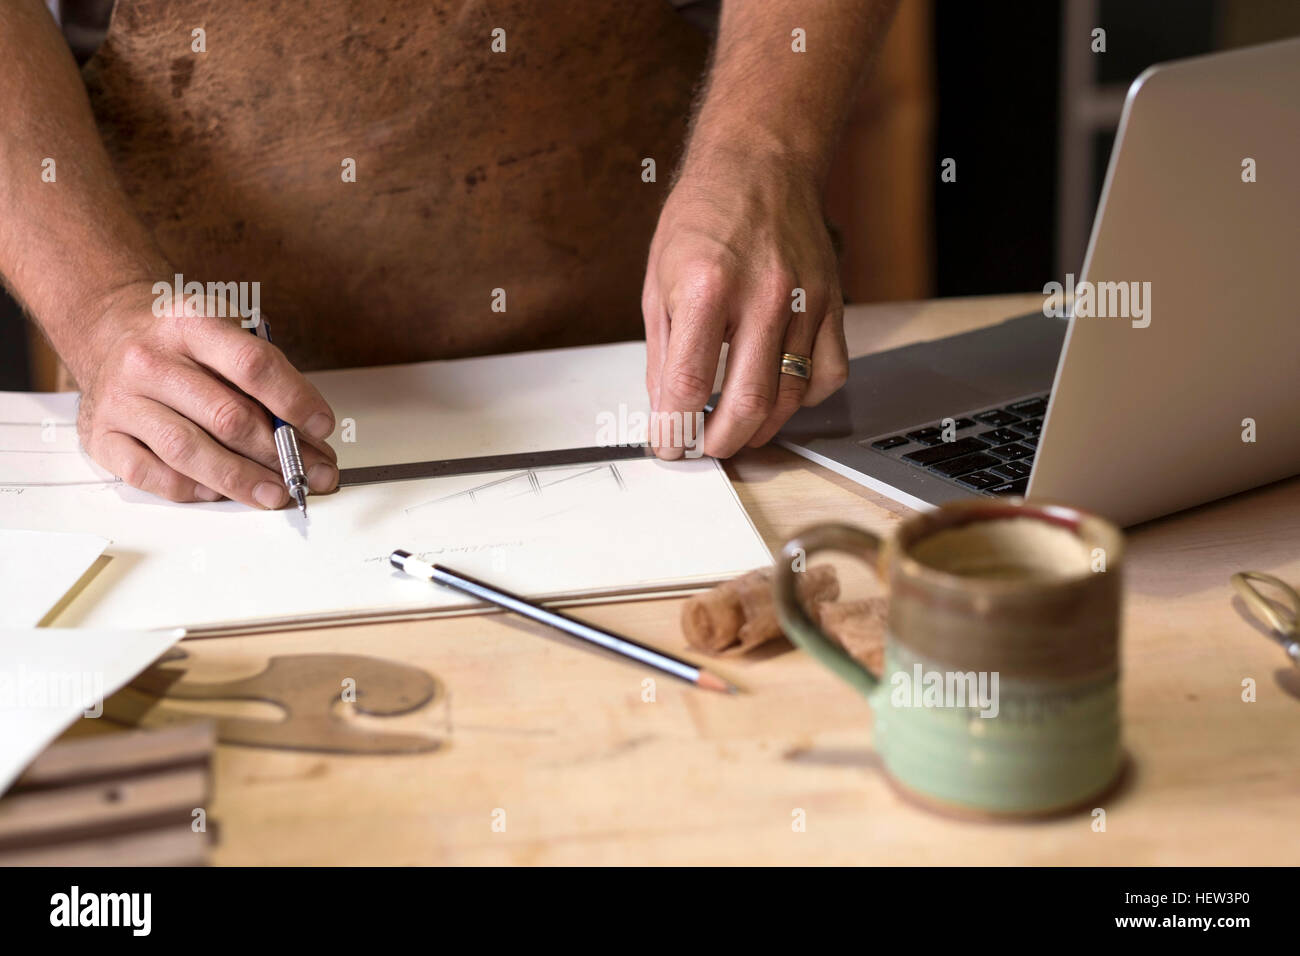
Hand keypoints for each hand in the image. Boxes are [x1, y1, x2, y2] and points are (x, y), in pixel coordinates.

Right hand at [68, 284, 338, 506]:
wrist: (112, 330)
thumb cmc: (184, 341)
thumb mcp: (228, 331)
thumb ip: (267, 377)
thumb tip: (309, 436)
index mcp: (190, 322)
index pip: (252, 365)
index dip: (295, 400)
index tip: (323, 427)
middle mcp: (149, 360)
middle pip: (226, 416)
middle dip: (279, 453)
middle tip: (313, 473)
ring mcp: (121, 399)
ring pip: (189, 451)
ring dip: (242, 480)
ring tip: (277, 493)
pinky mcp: (102, 436)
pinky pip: (151, 474)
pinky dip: (190, 489)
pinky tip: (219, 492)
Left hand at [642, 152, 848, 458]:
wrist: (761, 162)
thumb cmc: (704, 215)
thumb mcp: (658, 279)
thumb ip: (663, 350)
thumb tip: (666, 408)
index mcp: (706, 287)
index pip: (687, 385)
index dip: (673, 428)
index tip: (667, 444)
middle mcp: (763, 295)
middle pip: (748, 404)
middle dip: (720, 442)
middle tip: (703, 447)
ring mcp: (806, 301)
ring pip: (791, 397)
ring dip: (760, 428)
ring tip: (735, 429)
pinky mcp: (834, 303)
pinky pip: (828, 375)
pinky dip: (803, 398)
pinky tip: (779, 393)